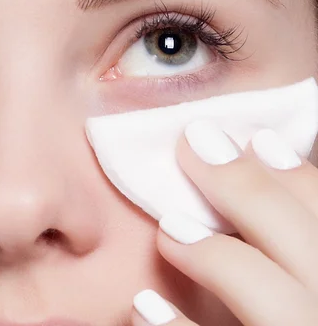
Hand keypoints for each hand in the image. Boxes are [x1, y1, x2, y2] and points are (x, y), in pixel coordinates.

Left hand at [131, 121, 317, 325]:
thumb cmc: (277, 301)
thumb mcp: (297, 267)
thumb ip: (288, 236)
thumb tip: (258, 160)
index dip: (298, 177)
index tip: (258, 138)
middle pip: (310, 246)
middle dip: (251, 189)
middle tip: (196, 142)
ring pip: (273, 303)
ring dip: (216, 257)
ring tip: (168, 229)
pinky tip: (143, 304)